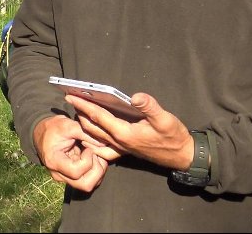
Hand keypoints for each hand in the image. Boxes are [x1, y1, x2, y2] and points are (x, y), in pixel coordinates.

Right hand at [33, 115, 116, 192]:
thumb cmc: (52, 128)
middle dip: (97, 169)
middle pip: (86, 184)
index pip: (76, 171)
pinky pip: (90, 180)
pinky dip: (96, 170)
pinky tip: (93, 157)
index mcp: (53, 162)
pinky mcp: (72, 177)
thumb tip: (105, 142)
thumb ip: (85, 132)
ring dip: (98, 170)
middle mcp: (59, 174)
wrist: (42, 133)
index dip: (88, 160)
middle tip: (95, 154)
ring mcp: (66, 178)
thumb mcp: (66, 125)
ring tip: (95, 155)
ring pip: (90, 185)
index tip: (87, 147)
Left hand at [66, 91, 194, 170]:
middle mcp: (118, 142)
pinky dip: (93, 141)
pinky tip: (89, 136)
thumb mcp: (165, 119)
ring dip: (84, 126)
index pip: (98, 117)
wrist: (181, 155)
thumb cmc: (173, 136)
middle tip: (70, 100)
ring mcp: (121, 149)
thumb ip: (149, 107)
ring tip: (77, 113)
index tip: (70, 96)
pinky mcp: (125, 151)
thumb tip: (135, 96)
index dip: (83, 105)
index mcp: (124, 133)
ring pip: (95, 138)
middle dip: (80, 113)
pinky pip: (103, 148)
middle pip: (92, 127)